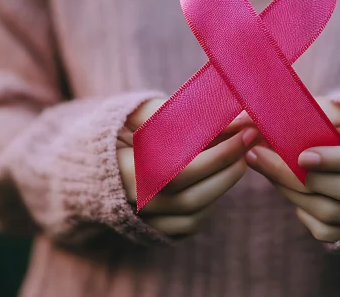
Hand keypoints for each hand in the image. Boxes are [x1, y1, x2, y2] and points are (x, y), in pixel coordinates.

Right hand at [117, 98, 258, 236]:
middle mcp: (133, 202)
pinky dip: (209, 204)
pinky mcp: (153, 230)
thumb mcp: (135, 113)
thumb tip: (224, 111)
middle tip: (249, 142)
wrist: (90, 165)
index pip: (181, 169)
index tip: (243, 130)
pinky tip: (218, 180)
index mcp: (126, 170)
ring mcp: (143, 220)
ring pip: (194, 213)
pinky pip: (189, 225)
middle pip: (191, 196)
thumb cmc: (119, 131)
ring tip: (239, 158)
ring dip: (223, 185)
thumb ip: (174, 110)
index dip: (218, 153)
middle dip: (227, 168)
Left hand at [244, 97, 339, 242]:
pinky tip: (290, 191)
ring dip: (291, 191)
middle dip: (299, 176)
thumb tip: (260, 115)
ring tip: (265, 168)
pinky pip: (325, 230)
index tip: (301, 156)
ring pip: (330, 211)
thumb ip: (312, 111)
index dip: (334, 160)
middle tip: (259, 156)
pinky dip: (303, 212)